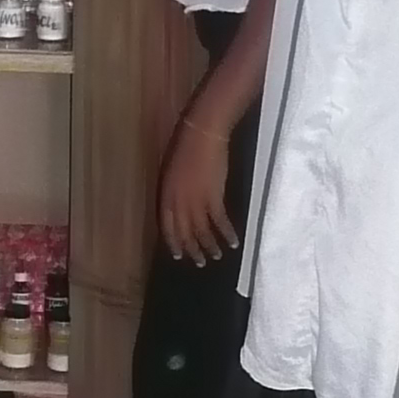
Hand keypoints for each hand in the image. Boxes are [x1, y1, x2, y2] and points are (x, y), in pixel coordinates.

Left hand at [156, 110, 236, 264]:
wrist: (201, 134)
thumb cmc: (186, 146)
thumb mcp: (172, 171)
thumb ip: (175, 190)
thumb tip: (182, 205)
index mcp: (166, 195)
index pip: (167, 226)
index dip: (173, 242)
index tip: (179, 255)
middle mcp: (178, 202)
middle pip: (184, 232)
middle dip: (192, 250)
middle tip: (200, 262)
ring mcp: (195, 201)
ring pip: (202, 231)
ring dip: (210, 246)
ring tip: (217, 256)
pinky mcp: (213, 197)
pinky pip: (219, 222)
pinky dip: (226, 233)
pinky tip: (233, 242)